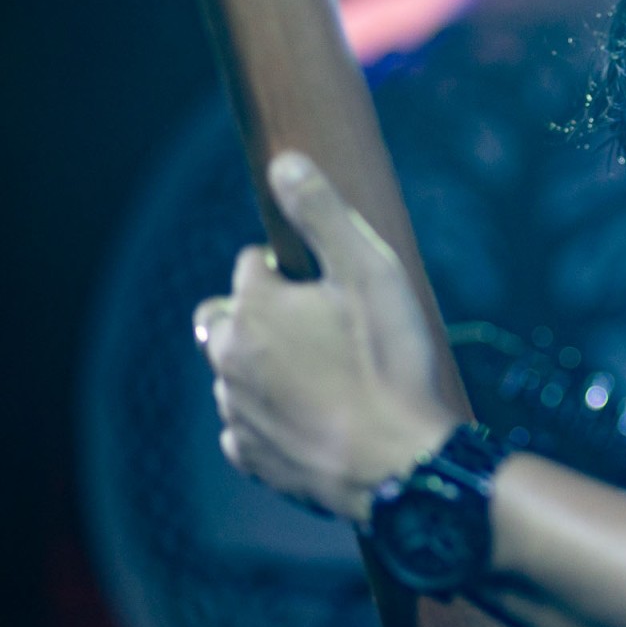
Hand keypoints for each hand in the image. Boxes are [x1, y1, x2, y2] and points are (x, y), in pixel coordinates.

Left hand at [195, 151, 458, 521]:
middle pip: (227, 317)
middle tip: (321, 330)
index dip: (293, 270)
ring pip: (235, 373)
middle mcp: (229, 358)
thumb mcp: (368, 271)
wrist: (398, 464)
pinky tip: (313, 419)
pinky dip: (269, 418)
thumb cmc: (388, 362)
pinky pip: (245, 426)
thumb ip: (322, 212)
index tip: (333, 290)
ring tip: (326, 378)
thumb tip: (284, 162)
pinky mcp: (251, 457)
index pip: (252, 264)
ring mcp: (236, 412)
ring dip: (265, 367)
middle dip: (260, 315)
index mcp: (253, 307)